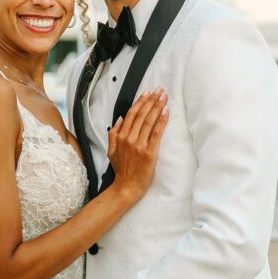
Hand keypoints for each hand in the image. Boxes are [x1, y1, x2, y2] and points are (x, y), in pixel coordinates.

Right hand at [107, 87, 168, 201]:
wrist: (126, 188)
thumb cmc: (121, 171)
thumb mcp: (111, 151)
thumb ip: (113, 134)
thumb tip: (119, 119)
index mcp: (121, 137)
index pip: (132, 114)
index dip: (141, 101)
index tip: (148, 92)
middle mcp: (130, 139)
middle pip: (142, 114)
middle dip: (152, 100)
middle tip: (160, 90)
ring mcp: (139, 146)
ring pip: (149, 121)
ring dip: (157, 107)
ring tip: (164, 97)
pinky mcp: (150, 153)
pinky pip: (156, 134)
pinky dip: (161, 122)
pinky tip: (166, 112)